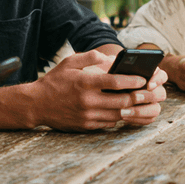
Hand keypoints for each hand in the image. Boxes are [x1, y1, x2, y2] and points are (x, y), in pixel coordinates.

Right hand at [29, 50, 166, 130]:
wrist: (37, 104)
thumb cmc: (55, 81)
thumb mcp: (69, 62)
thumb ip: (90, 56)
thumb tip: (109, 58)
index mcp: (84, 83)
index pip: (115, 82)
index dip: (132, 80)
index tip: (143, 78)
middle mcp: (87, 101)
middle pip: (122, 101)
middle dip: (138, 97)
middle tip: (147, 92)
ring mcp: (87, 116)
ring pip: (118, 115)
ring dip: (131, 109)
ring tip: (139, 102)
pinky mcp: (86, 126)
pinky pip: (109, 123)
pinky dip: (118, 117)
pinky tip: (123, 110)